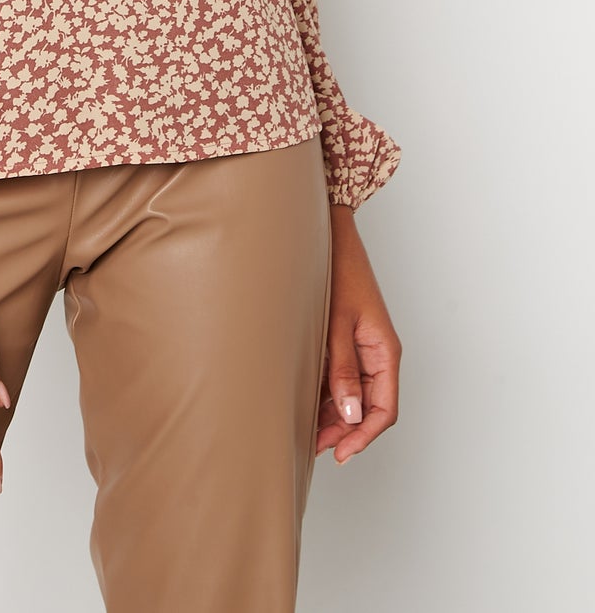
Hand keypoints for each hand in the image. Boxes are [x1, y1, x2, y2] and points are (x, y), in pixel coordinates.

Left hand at [316, 202, 401, 463]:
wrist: (329, 236)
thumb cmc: (338, 272)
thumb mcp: (337, 324)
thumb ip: (343, 369)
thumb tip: (351, 414)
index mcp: (384, 352)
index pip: (384, 409)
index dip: (364, 436)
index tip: (340, 453)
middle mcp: (377, 354)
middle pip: (369, 406)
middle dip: (344, 430)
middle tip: (314, 447)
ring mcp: (361, 347)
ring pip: (354, 394)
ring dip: (334, 414)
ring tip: (305, 430)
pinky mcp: (345, 339)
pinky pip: (341, 376)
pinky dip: (326, 392)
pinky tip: (304, 401)